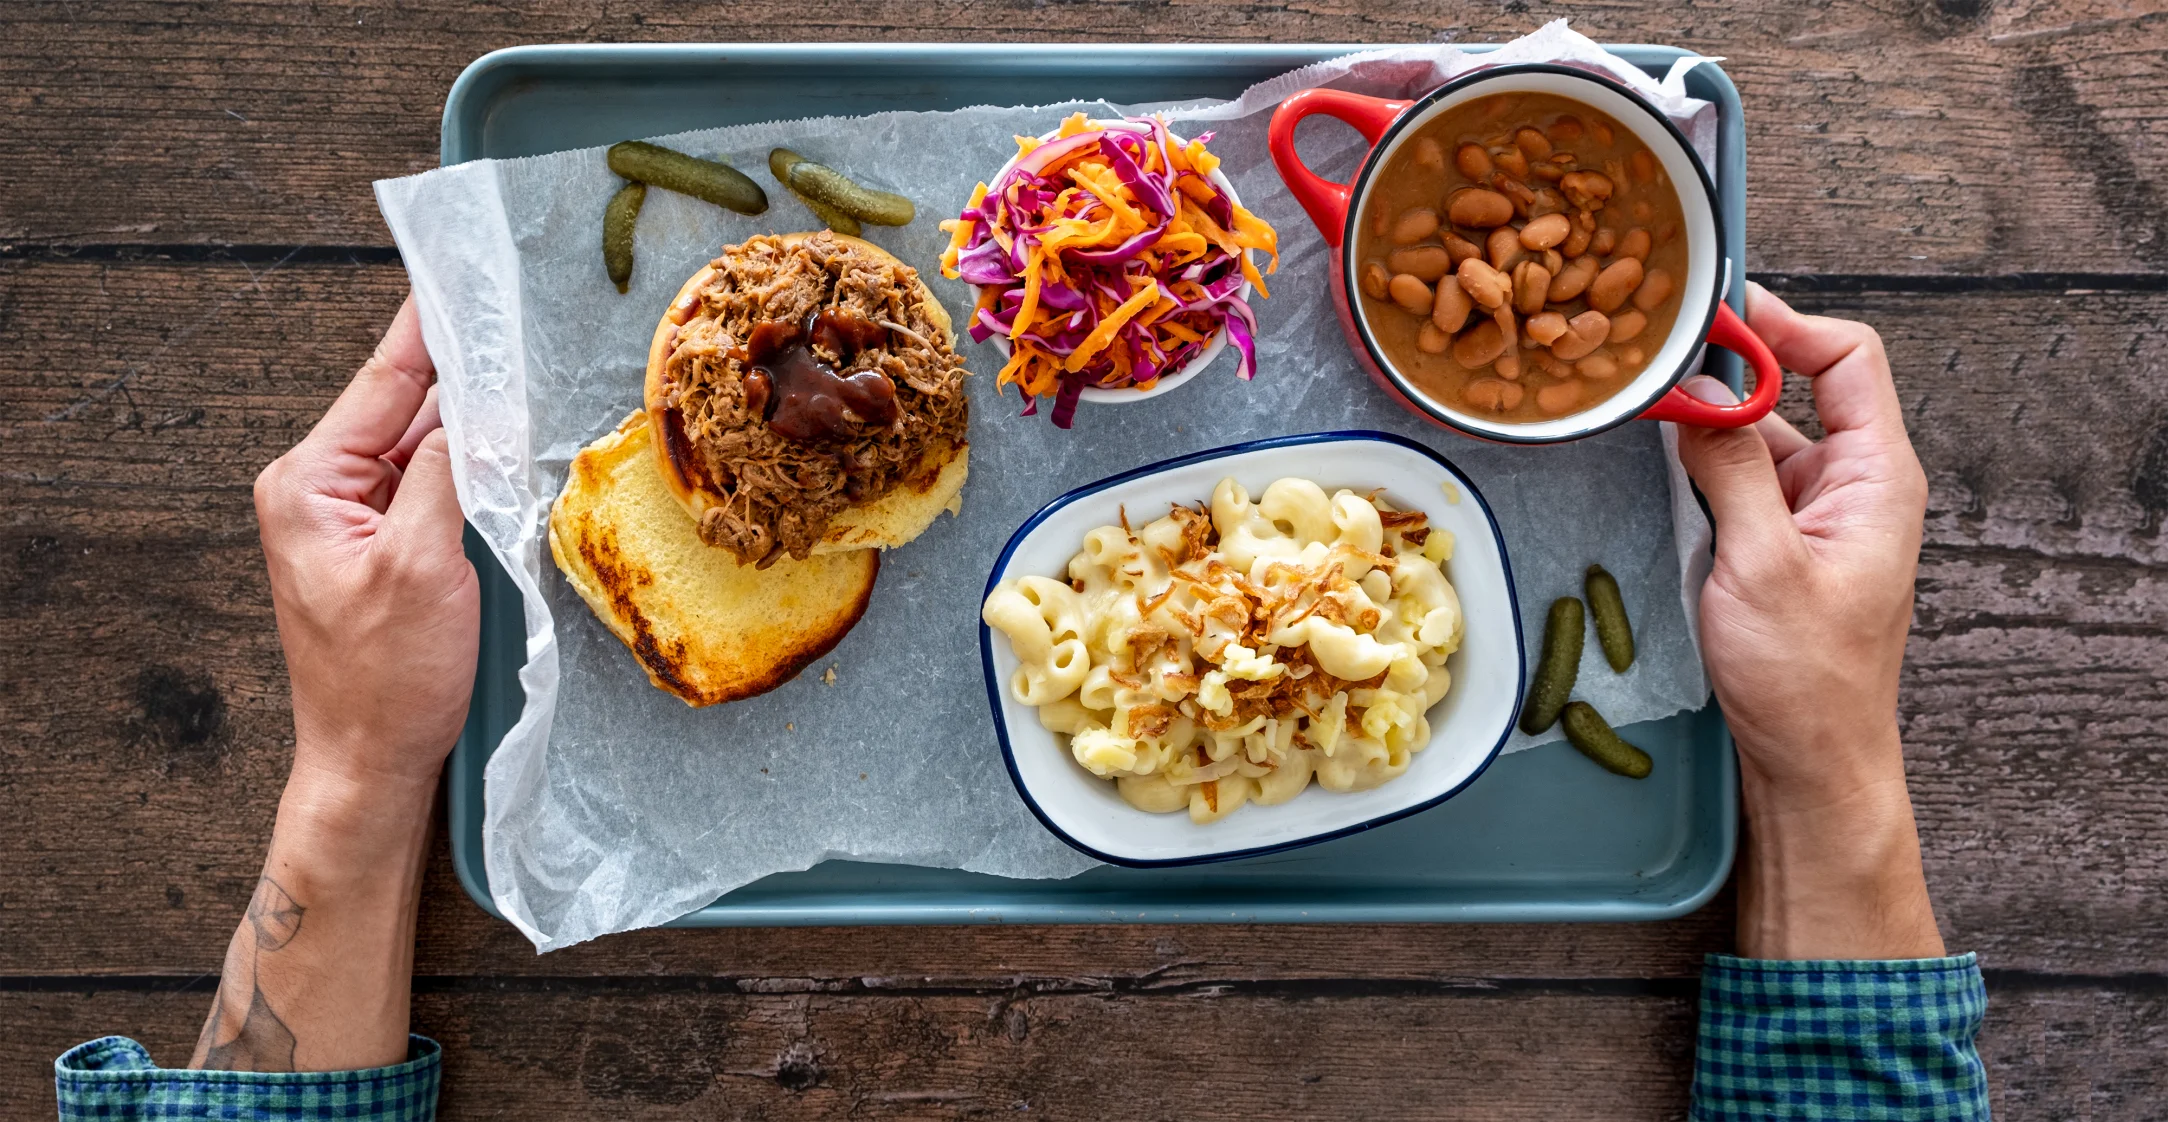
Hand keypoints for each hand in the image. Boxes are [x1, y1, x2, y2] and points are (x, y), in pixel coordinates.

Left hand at [253, 295, 478, 795]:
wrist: (372, 763)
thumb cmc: (387, 682)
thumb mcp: (424, 566)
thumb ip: (445, 473)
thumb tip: (469, 407)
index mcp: (308, 483)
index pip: (382, 383)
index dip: (428, 328)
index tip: (456, 273)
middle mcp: (318, 490)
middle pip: (404, 407)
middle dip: (462, 372)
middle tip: (519, 320)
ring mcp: (349, 519)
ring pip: (423, 447)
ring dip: (472, 424)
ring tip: (526, 380)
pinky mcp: (381, 547)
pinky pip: (430, 487)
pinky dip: (468, 469)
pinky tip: (506, 450)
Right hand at [1674, 282, 1942, 959]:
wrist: (1812, 764)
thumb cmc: (1806, 681)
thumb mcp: (1760, 564)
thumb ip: (1731, 468)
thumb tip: (1697, 392)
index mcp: (1877, 478)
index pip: (1849, 359)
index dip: (1786, 325)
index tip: (1716, 313)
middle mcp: (1853, 485)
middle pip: (1796, 391)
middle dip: (1727, 369)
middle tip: (1656, 353)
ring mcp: (1816, 516)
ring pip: (1758, 437)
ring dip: (1706, 422)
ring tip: (1642, 403)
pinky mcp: (1781, 546)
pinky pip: (1741, 482)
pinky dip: (1701, 466)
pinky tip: (1656, 463)